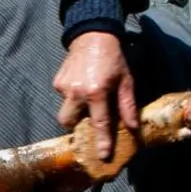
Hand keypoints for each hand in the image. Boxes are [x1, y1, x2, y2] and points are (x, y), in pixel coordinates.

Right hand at [54, 31, 137, 159]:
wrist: (93, 35)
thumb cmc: (113, 59)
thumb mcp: (126, 81)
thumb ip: (128, 105)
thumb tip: (132, 127)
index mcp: (96, 92)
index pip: (99, 124)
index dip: (102, 142)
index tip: (102, 156)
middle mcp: (77, 91)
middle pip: (68, 122)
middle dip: (75, 126)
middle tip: (87, 119)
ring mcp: (64, 86)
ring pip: (64, 110)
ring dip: (74, 110)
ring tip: (86, 100)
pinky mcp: (57, 80)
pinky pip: (63, 96)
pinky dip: (71, 96)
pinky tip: (81, 85)